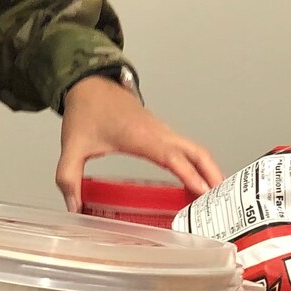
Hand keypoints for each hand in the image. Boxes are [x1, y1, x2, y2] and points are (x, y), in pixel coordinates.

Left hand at [56, 75, 223, 210]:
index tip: (203, 193)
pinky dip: (199, 165)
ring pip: (196, 150)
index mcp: (140, 135)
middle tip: (221, 203)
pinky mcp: (162, 132)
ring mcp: (163, 131)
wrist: (90, 83)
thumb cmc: (86, 111)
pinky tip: (198, 183)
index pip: (171, 156)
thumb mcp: (72, 146)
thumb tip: (73, 208)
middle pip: (196, 152)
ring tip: (216, 199)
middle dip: (212, 175)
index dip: (189, 174)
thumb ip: (68, 177)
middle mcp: (158, 132)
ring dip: (209, 171)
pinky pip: (187, 149)